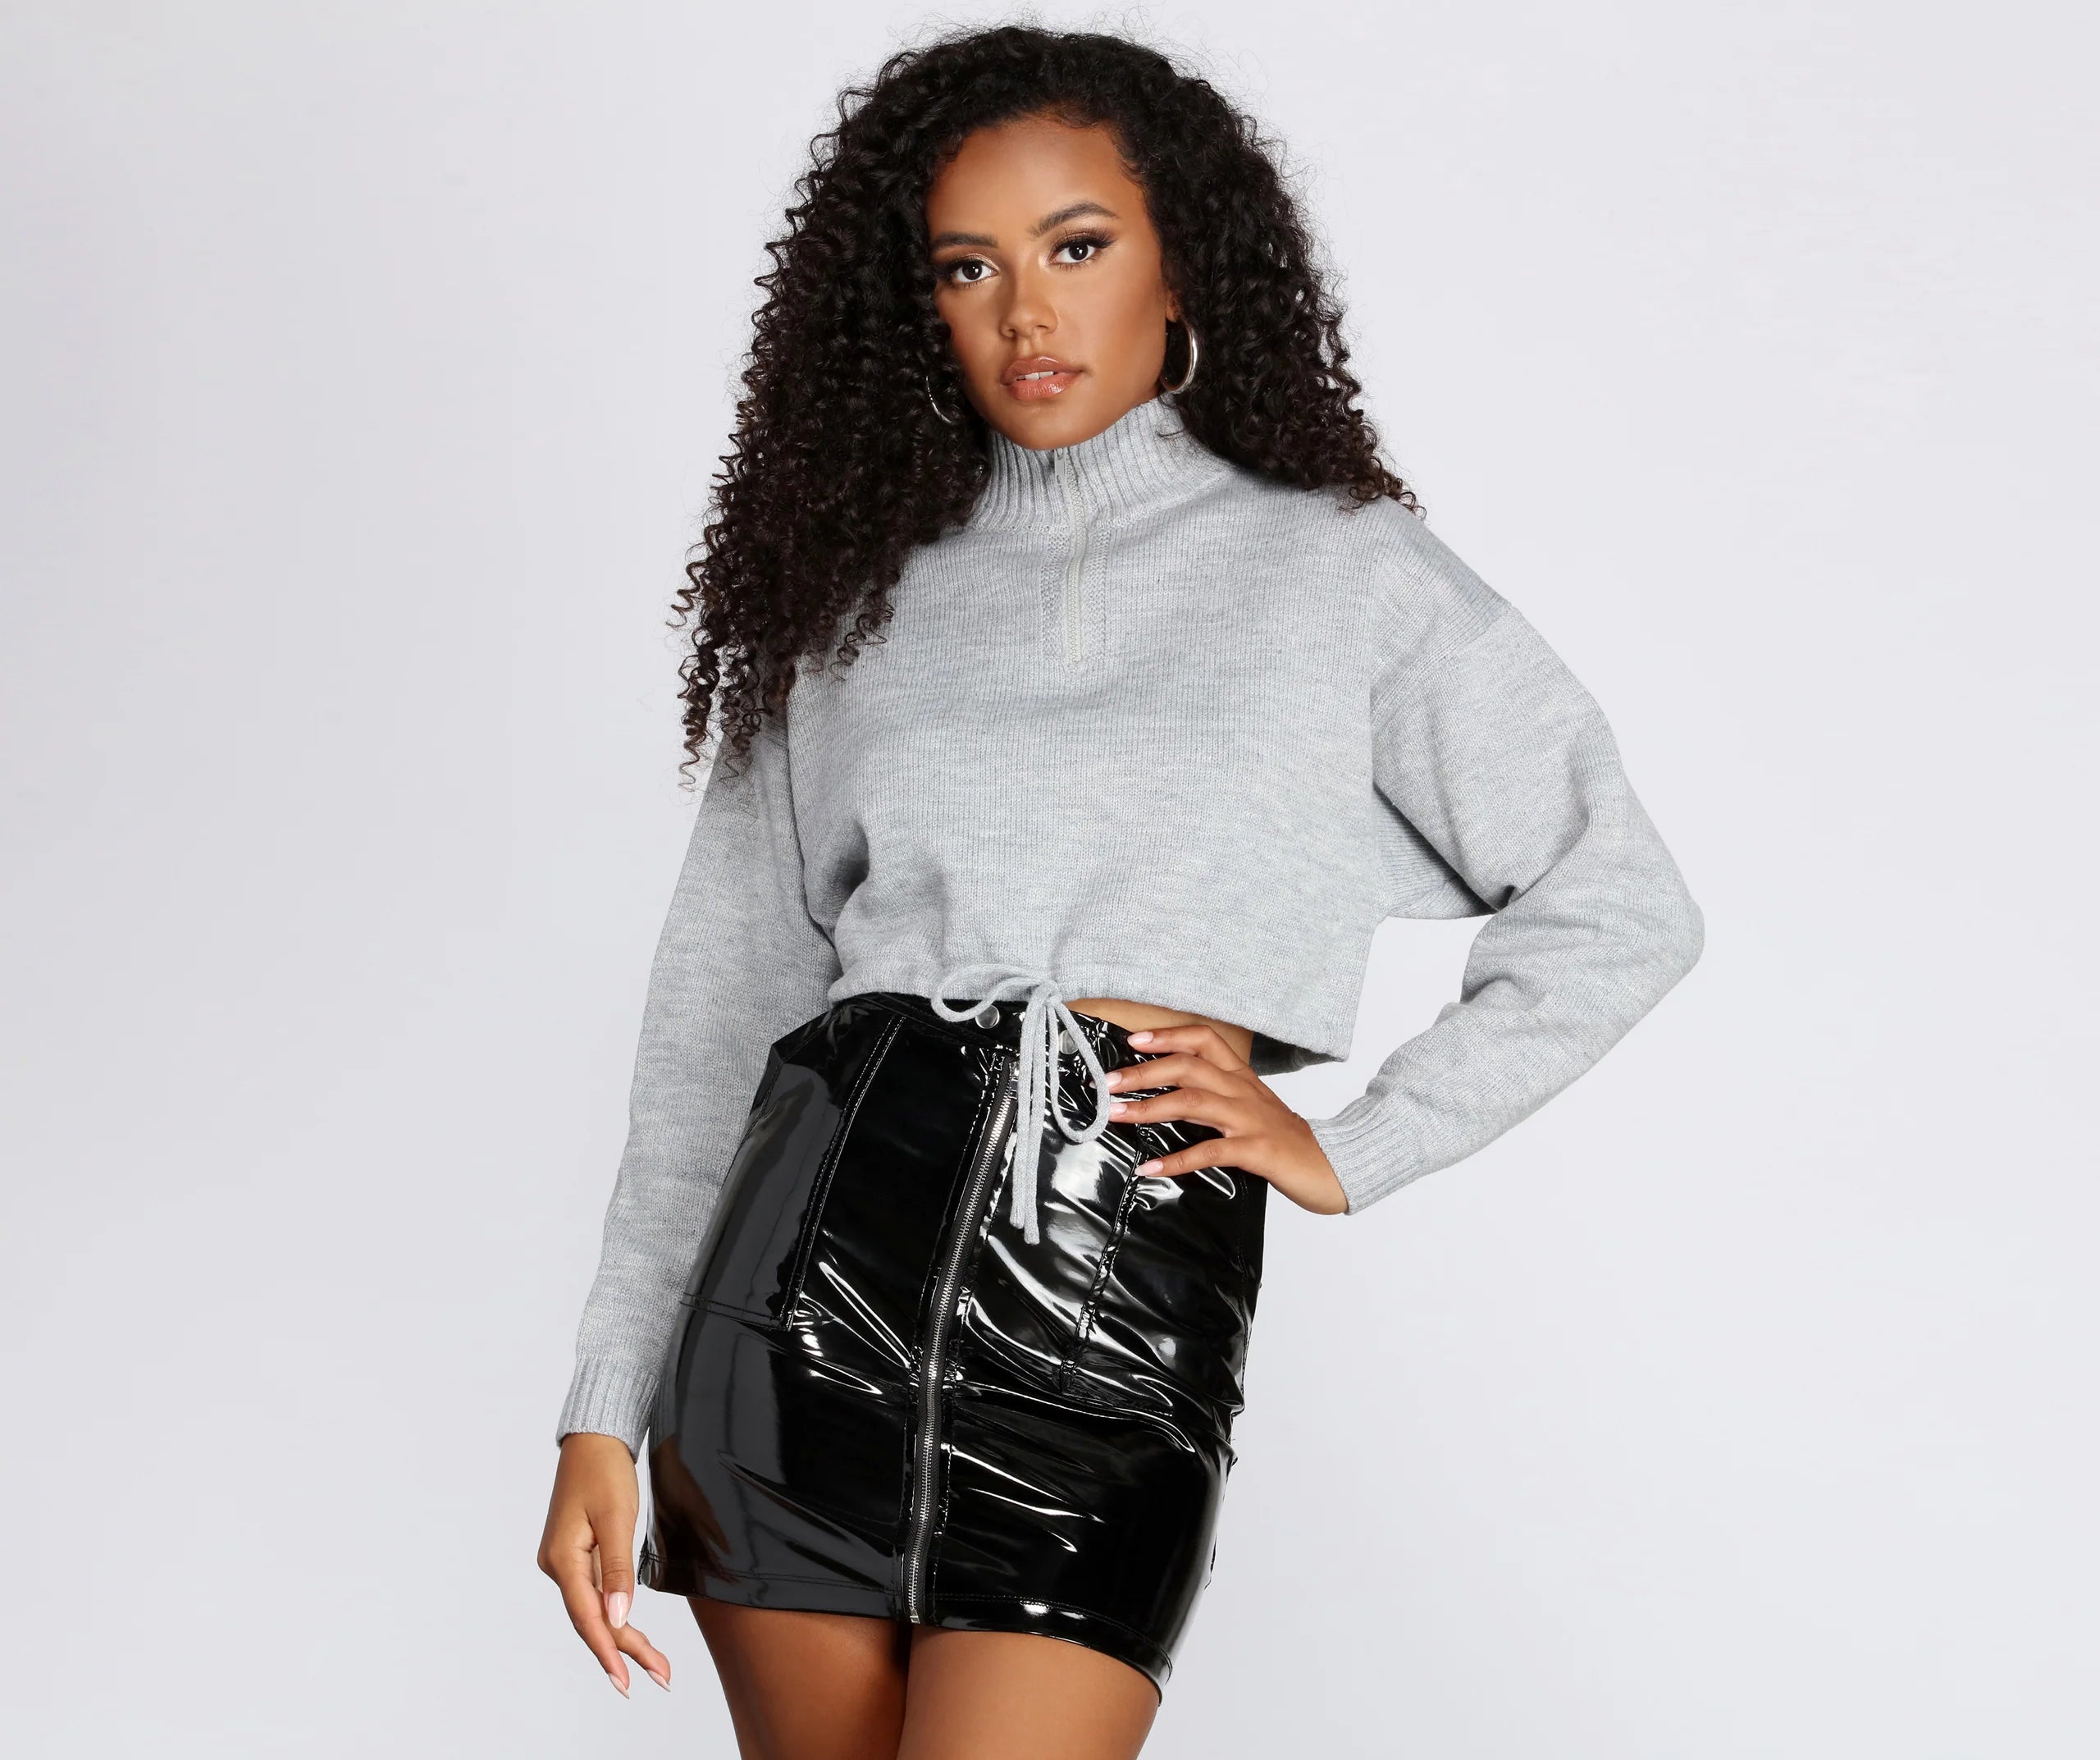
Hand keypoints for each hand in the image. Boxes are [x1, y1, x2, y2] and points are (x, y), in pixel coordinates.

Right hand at [537, 1431, 671, 1696]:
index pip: (587, 1616)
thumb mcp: (617, 1518)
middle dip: (626, 1650)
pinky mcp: (577, 1555)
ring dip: (625, 1636)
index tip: (625, 1682)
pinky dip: (618, 1613)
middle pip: (593, 1619)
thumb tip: (619, 1618)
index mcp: (563, 1559)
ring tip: (657, 1665)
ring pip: (597, 1609)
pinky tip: (634, 1633)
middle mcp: (558, 1566)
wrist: (594, 1438)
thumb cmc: (605, 1471)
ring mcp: (566, 1561)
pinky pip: (597, 1592)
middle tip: (660, 1676)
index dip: (608, 1651)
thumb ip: (617, 1570)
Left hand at [1101, 1022, 1348, 1215]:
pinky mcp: (1255, 1150)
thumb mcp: (1252, 1108)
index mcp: (1242, 1077)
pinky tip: (1150, 1168)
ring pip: (1193, 1101)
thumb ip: (1218, 1097)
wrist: (1333, 1165)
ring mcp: (1249, 1119)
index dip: (1168, 1036)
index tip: (1134, 1041)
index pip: (1204, 1039)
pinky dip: (1176, 1160)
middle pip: (1188, 1066)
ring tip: (1117, 1116)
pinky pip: (1209, 1151)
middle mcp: (1243, 1091)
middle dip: (1144, 1072)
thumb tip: (1171, 1097)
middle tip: (1108, 1083)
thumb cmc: (1285, 1139)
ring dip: (1149, 1108)